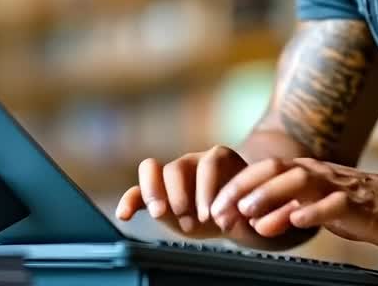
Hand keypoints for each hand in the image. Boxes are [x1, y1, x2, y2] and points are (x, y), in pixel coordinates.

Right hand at [116, 146, 258, 240]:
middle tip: (184, 214)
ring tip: (162, 214)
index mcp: (220, 160)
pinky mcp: (156, 194)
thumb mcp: (252, 207)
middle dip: (179, 191)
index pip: (210, 162)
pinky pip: (137, 191)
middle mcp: (194, 162)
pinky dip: (129, 200)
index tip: (209, 215)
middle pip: (179, 165)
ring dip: (155, 193)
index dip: (208, 188)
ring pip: (156, 171)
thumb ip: (248, 210)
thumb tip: (240, 217)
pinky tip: (125, 215)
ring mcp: (172, 176)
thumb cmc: (244, 211)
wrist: (230, 217)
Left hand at [211, 157, 377, 249]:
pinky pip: (335, 204)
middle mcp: (321, 174)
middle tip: (220, 210)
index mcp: (309, 173)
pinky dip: (313, 212)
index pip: (266, 170)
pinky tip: (296, 221)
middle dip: (244, 189)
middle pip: (277, 170)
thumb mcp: (319, 210)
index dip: (237, 186)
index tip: (214, 206)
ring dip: (271, 196)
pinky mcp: (360, 204)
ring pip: (301, 181)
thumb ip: (290, 212)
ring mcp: (340, 187)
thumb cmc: (363, 209)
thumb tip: (257, 223)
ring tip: (249, 213)